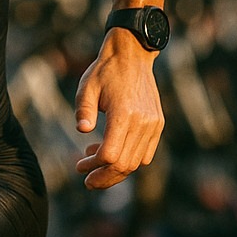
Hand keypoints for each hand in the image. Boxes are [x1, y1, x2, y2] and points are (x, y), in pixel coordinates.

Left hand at [73, 29, 164, 189]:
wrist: (132, 56)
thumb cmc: (104, 71)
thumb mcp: (87, 87)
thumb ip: (84, 110)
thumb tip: (83, 131)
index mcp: (124, 113)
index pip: (111, 155)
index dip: (94, 166)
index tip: (79, 167)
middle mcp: (143, 122)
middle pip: (125, 164)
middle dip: (104, 177)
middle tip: (87, 180)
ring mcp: (154, 124)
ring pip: (137, 162)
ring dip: (116, 170)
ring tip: (94, 160)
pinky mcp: (158, 124)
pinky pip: (146, 153)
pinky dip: (130, 160)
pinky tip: (111, 152)